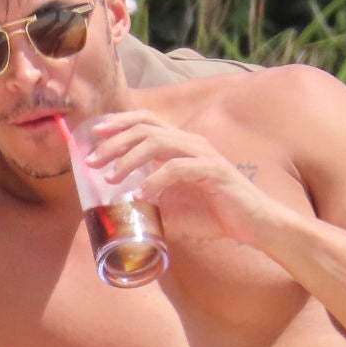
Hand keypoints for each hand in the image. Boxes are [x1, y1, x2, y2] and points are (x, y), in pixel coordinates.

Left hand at [83, 110, 277, 246]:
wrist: (254, 225)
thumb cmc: (213, 213)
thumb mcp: (172, 204)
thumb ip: (149, 197)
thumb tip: (116, 205)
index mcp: (181, 144)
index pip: (145, 121)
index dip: (118, 123)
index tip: (93, 134)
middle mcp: (191, 142)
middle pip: (145, 128)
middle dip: (114, 141)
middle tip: (92, 160)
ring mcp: (203, 154)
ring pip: (157, 143)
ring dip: (128, 159)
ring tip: (111, 178)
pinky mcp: (213, 171)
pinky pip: (177, 168)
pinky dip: (154, 181)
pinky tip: (140, 195)